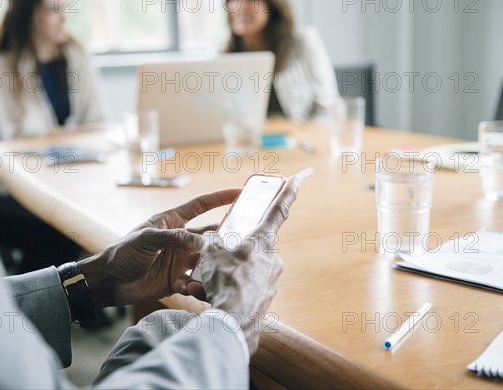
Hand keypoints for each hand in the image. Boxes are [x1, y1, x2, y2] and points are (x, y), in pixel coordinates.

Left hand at [77, 188, 239, 308]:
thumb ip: (171, 238)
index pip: (201, 205)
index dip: (220, 198)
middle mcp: (180, 240)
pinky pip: (196, 282)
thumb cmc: (123, 252)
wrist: (109, 282)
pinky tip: (194, 288)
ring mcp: (180, 260)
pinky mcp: (178, 280)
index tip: (240, 193)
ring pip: (207, 260)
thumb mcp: (145, 239)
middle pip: (209, 236)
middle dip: (224, 238)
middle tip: (241, 242)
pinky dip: (199, 285)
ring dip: (213, 264)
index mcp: (173, 222)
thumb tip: (199, 241)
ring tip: (220, 269)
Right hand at [196, 177, 299, 353]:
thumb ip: (211, 240)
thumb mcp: (211, 253)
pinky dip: (227, 290)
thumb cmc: (225, 281)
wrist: (233, 323)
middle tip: (211, 263)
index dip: (287, 193)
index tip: (297, 179)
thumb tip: (210, 239)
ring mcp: (270, 281)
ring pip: (243, 272)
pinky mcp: (264, 300)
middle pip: (249, 249)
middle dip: (228, 255)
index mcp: (262, 242)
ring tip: (204, 285)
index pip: (278, 210)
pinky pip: (243, 289)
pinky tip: (211, 297)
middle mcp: (272, 260)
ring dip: (223, 276)